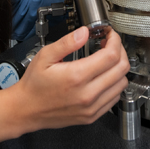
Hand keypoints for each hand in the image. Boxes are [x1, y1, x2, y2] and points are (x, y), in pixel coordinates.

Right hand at [10, 27, 129, 131]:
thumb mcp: (44, 56)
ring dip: (118, 69)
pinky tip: (103, 78)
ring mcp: (92, 107)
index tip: (110, 35)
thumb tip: (84, 32)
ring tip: (107, 61)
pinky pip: (114, 98)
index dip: (115, 41)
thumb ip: (66, 43)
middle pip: (121, 69)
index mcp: (76, 76)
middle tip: (111, 45)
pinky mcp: (93, 116)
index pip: (111, 55)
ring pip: (122, 84)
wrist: (27, 110)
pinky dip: (114, 85)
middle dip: (120, 52)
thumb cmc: (34, 84)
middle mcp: (87, 94)